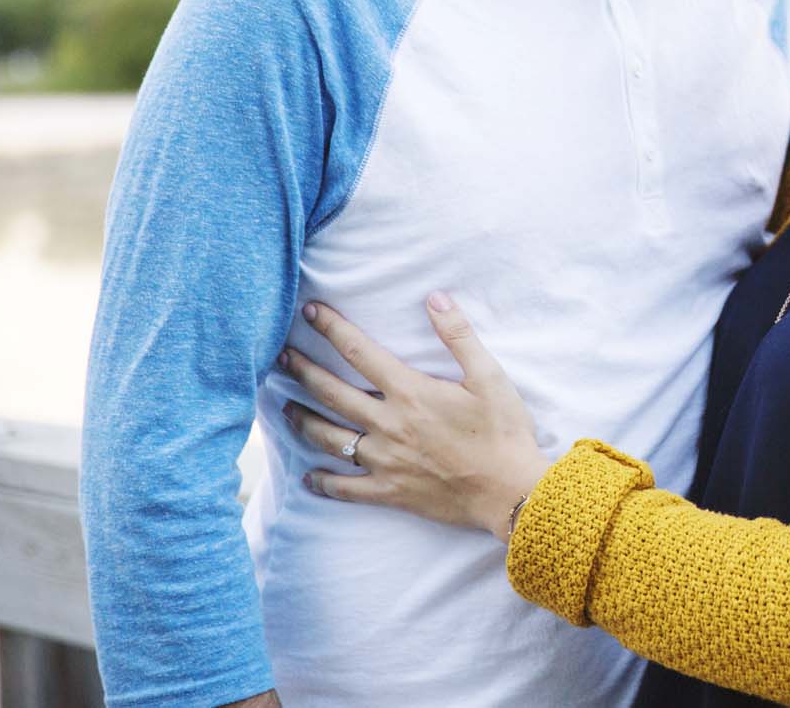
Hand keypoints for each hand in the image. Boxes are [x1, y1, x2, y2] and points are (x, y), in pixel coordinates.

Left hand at [280, 292, 550, 539]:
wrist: (509, 491)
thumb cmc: (503, 431)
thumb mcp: (489, 376)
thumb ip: (459, 335)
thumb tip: (435, 298)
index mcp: (410, 392)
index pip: (359, 353)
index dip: (332, 329)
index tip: (310, 312)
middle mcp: (388, 425)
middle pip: (331, 393)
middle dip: (302, 371)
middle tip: (281, 358)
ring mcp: (384, 460)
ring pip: (328, 438)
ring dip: (302, 420)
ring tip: (284, 409)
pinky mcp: (388, 491)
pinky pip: (344, 488)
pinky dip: (321, 483)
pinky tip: (307, 478)